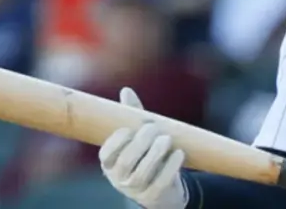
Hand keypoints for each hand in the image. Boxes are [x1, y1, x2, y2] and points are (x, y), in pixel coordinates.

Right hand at [99, 87, 187, 208]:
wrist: (162, 188)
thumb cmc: (145, 157)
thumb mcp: (137, 138)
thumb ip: (131, 117)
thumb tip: (126, 91)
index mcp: (111, 163)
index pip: (106, 155)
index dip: (116, 142)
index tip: (129, 129)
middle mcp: (120, 179)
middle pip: (126, 162)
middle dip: (140, 143)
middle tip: (153, 128)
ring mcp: (136, 190)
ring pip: (142, 174)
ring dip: (155, 154)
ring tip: (166, 139)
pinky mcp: (155, 195)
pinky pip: (161, 182)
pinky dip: (171, 166)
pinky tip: (179, 153)